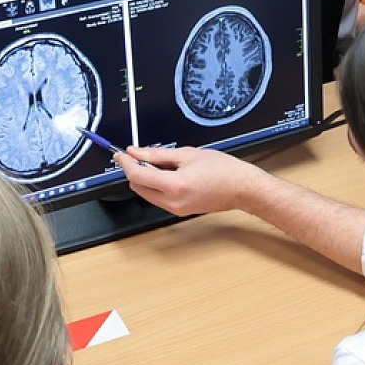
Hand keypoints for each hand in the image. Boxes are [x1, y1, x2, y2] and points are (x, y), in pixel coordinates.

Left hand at [122, 145, 264, 216]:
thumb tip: (137, 152)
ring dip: (145, 179)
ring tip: (159, 164)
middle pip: (138, 187)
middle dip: (135, 171)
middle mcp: (172, 202)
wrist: (242, 188)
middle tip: (140, 155)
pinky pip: (158, 198)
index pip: (138, 175)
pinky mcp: (179, 212)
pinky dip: (156, 186)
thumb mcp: (188, 154)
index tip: (121, 154)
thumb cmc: (223, 170)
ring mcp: (175, 210)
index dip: (126, 163)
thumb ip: (158, 154)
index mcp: (175, 186)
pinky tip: (167, 174)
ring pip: (146, 194)